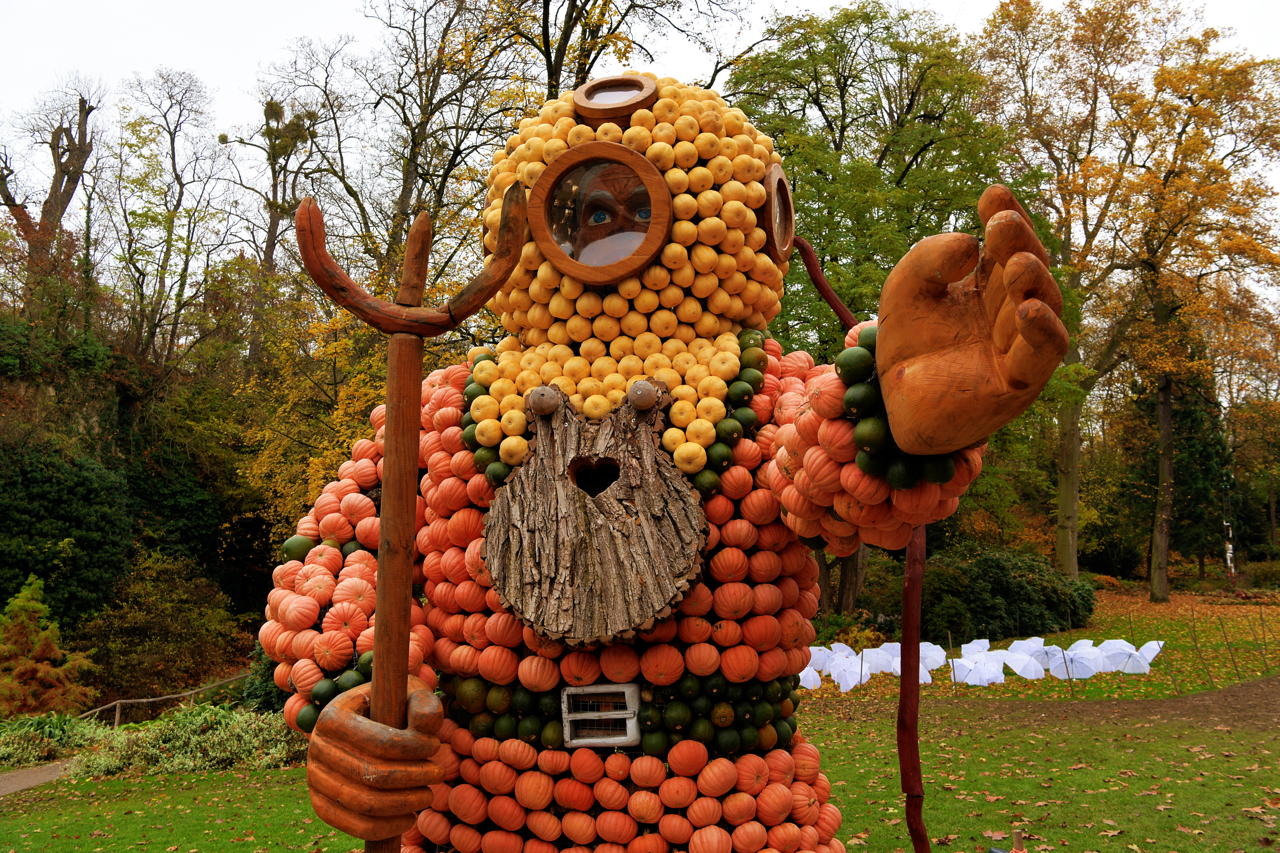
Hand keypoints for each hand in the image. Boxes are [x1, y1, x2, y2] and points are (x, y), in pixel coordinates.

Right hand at [306, 676, 444, 840]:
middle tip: (438, 773)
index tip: (435, 745)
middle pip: (374, 775)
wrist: (360, 725)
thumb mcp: (409, 695)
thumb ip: (423, 705)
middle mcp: (316, 747)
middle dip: (414, 777)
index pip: (381, 741)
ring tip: (427, 795)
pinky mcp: (320, 804)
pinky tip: (409, 817)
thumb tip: (425, 727)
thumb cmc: (392, 708)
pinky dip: (387, 827)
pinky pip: (355, 826)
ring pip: (366, 804)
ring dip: (405, 804)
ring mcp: (314, 779)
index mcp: (333, 716)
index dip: (415, 748)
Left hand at [876, 186, 1067, 454]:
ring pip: (1041, 305)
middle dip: (1018, 242)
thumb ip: (928, 258)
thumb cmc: (906, 344)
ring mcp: (1018, 344)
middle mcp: (1009, 308)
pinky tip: (1028, 310)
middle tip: (1001, 223)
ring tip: (1017, 264)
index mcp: (988, 282)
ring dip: (1033, 281)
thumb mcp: (905, 289)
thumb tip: (972, 244)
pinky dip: (1042, 330)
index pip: (1004, 243)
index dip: (1004, 215)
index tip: (991, 194)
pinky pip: (1043, 353)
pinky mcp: (1019, 381)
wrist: (893, 403)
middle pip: (1026, 268)